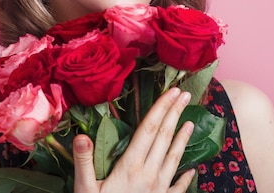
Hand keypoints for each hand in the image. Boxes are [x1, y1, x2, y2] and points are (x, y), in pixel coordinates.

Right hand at [72, 87, 195, 192]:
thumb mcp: (85, 190)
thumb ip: (85, 162)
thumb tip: (81, 135)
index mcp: (130, 167)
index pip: (149, 129)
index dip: (161, 108)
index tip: (172, 91)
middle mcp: (149, 175)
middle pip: (164, 137)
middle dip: (175, 113)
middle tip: (186, 94)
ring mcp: (159, 191)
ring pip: (174, 158)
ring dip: (182, 138)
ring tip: (190, 122)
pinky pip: (178, 188)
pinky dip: (186, 178)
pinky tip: (192, 171)